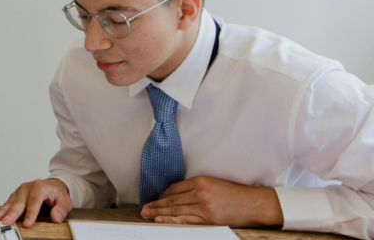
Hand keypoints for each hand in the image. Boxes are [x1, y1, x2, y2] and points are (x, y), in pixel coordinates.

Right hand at [0, 179, 71, 226]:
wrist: (53, 186)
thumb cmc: (58, 194)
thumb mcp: (65, 201)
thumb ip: (61, 209)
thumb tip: (55, 218)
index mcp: (40, 186)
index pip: (34, 201)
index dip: (30, 213)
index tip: (27, 224)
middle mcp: (28, 186)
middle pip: (20, 201)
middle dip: (13, 213)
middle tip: (7, 222)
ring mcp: (21, 190)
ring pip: (12, 201)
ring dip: (5, 210)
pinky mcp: (17, 194)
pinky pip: (9, 201)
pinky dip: (4, 208)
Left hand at [141, 176, 283, 227]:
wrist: (256, 204)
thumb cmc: (237, 195)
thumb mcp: (215, 185)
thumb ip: (198, 189)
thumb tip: (179, 197)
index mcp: (201, 181)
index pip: (175, 188)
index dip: (163, 195)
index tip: (155, 200)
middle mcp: (200, 192)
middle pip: (172, 199)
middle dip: (156, 204)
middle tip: (144, 208)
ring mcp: (204, 206)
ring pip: (176, 209)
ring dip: (159, 212)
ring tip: (147, 215)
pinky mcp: (209, 219)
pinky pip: (186, 220)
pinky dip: (171, 220)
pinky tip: (160, 220)